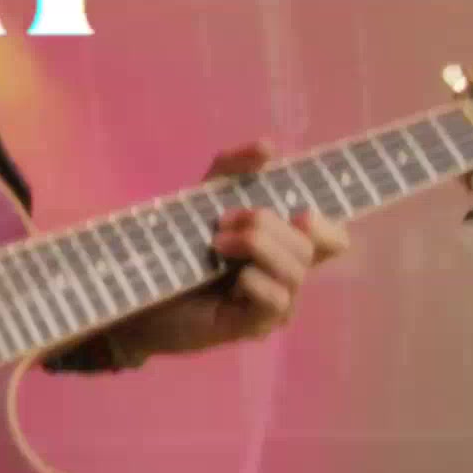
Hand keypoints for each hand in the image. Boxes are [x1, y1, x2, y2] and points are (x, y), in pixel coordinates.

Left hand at [114, 141, 348, 357]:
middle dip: (266, 223)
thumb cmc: (177, 244)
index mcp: (282, 246)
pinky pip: (276, 300)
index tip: (297, 212)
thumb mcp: (204, 196)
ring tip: (216, 244)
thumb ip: (234, 168)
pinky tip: (227, 278)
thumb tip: (269, 147)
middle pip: (309, 246)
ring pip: (295, 272)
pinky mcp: (253, 326)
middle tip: (222, 222)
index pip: (333, 240)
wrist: (139, 285)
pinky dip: (254, 280)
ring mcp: (273, 304)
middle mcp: (285, 276)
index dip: (326, 225)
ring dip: (256, 246)